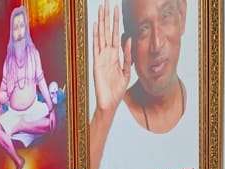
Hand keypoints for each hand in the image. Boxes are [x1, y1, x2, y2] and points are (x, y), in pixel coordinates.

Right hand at [92, 1, 132, 115]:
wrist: (110, 102)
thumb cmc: (116, 90)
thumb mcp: (126, 71)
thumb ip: (127, 56)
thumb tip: (128, 40)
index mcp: (115, 55)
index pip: (115, 33)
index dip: (116, 21)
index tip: (116, 8)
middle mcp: (107, 53)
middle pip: (107, 30)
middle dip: (107, 16)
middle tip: (106, 2)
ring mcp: (101, 56)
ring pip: (101, 35)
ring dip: (101, 22)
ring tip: (101, 8)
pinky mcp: (97, 62)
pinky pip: (96, 46)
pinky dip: (96, 36)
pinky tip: (96, 25)